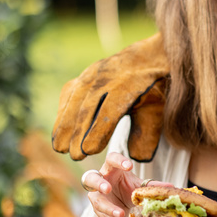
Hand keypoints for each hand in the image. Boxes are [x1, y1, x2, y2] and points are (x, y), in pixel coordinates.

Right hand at [53, 33, 170, 161]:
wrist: (147, 58)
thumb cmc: (152, 91)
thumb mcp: (156, 111)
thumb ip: (147, 135)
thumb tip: (137, 159)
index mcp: (129, 84)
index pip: (110, 110)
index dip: (98, 131)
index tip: (89, 151)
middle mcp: (108, 75)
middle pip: (88, 106)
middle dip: (78, 133)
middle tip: (74, 157)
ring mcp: (93, 73)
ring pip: (74, 100)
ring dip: (65, 125)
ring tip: (61, 148)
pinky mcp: (83, 76)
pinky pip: (69, 95)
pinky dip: (62, 114)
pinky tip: (59, 132)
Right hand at [80, 152, 169, 216]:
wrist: (120, 204)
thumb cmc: (128, 188)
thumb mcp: (139, 186)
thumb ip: (152, 186)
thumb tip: (171, 186)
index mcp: (112, 168)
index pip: (111, 159)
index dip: (118, 161)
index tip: (130, 165)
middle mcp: (101, 179)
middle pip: (90, 177)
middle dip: (98, 183)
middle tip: (108, 188)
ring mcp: (96, 195)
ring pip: (95, 199)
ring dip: (107, 207)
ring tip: (120, 213)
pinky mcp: (97, 208)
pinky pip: (101, 215)